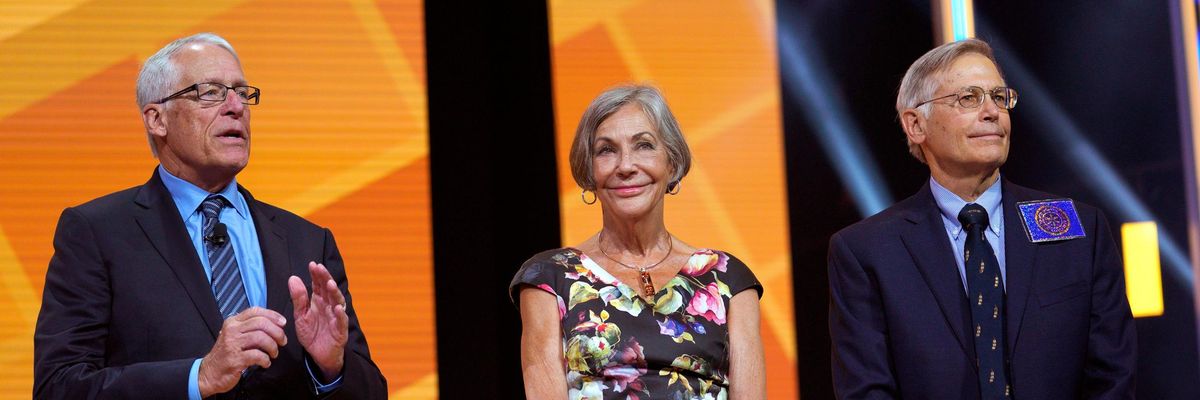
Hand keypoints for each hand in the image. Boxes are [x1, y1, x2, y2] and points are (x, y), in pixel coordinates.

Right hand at [198, 307, 287, 396]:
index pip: (255, 311)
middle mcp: (232, 331)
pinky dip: (265, 359)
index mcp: (233, 322)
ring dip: (272, 346)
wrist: (210, 373)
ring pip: (260, 337)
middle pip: (260, 323)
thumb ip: (250, 328)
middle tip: (282, 341)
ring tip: (273, 353)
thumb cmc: (227, 354)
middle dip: (277, 332)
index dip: (272, 315)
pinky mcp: (235, 359)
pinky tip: (266, 363)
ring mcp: (232, 344)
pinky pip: (257, 355)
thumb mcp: (235, 336)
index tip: (282, 322)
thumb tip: (274, 325)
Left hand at [289, 261, 348, 381]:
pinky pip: (342, 321)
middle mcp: (329, 307)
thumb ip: (298, 298)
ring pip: (337, 302)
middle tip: (320, 268)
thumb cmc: (311, 334)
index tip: (312, 265)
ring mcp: (336, 318)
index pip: (318, 285)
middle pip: (329, 290)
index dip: (316, 275)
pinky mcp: (340, 331)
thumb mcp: (300, 316)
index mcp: (319, 302)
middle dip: (325, 278)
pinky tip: (337, 309)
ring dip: (334, 293)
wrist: (318, 355)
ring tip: (330, 284)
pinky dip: (341, 315)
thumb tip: (293, 278)